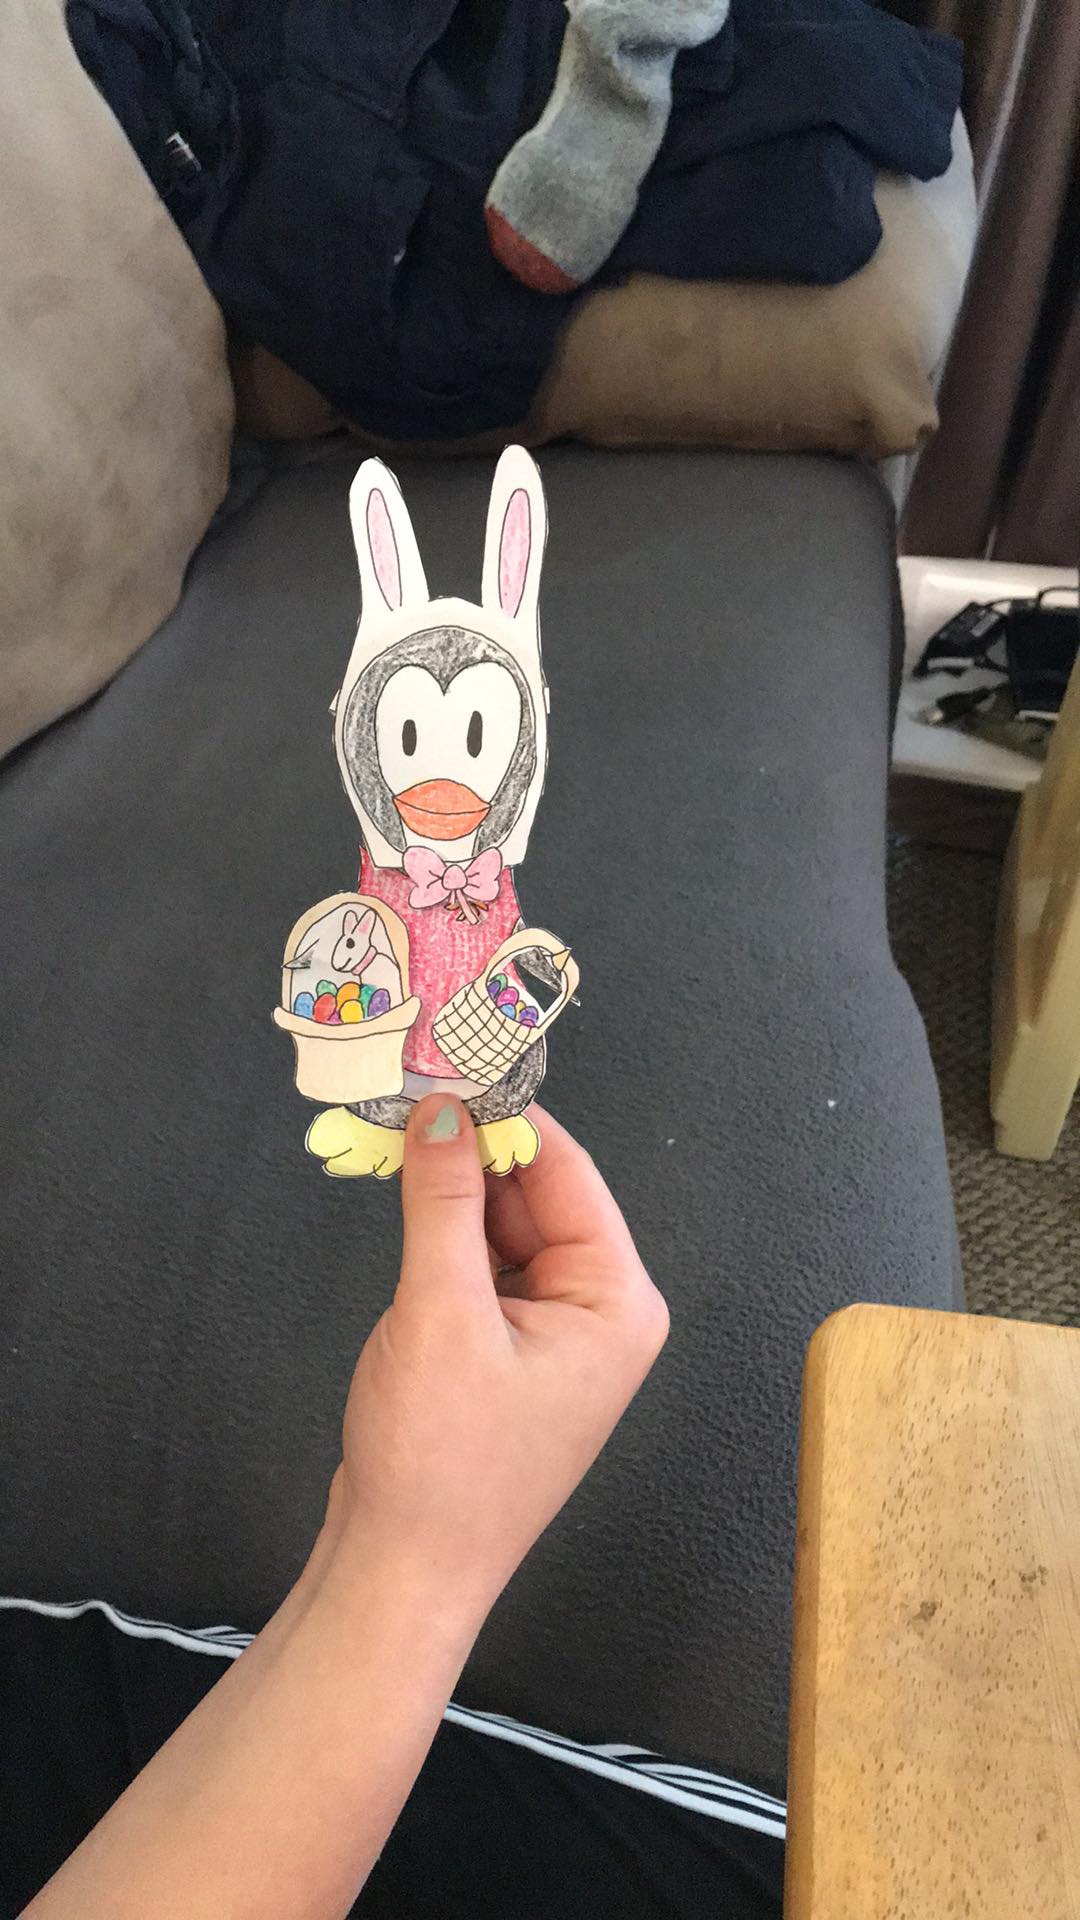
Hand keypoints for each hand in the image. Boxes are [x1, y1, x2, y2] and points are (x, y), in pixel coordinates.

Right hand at [327, 1096, 668, 1637]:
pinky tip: (401, 1194)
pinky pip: (481, 1265)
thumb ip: (441, 1203)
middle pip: (536, 1196)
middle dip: (471, 1149)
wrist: (402, 1574)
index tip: (452, 1060)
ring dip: (449, 1188)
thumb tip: (441, 1112)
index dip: (508, 1116)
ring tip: (393, 1131)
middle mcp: (599, 1312)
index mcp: (616, 1302)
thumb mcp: (440, 1313)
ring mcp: (552, 1334)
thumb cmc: (439, 1464)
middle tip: (407, 1090)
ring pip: (503, 1226)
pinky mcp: (505, 1350)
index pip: (568, 1174)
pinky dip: (440, 1232)